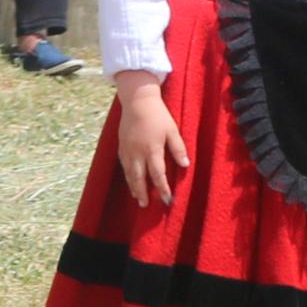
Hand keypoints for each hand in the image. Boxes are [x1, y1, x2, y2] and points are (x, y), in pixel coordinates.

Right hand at [112, 71, 187, 206]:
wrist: (137, 101)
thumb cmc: (158, 116)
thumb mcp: (173, 131)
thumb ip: (178, 149)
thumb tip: (185, 165)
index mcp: (152, 149)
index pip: (158, 174)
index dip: (162, 188)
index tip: (167, 200)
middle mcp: (137, 152)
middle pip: (139, 177)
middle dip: (143, 192)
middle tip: (146, 205)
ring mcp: (127, 149)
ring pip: (129, 173)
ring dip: (133, 186)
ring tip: (137, 197)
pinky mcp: (121, 145)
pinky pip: (124, 164)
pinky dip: (127, 175)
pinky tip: (130, 179)